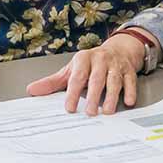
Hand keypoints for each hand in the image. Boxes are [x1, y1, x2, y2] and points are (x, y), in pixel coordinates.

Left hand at [26, 33, 144, 115]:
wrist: (118, 50)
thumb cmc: (90, 64)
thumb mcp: (71, 70)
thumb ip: (52, 82)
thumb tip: (31, 90)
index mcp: (83, 59)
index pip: (76, 77)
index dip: (72, 93)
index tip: (69, 107)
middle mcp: (100, 60)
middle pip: (96, 79)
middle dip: (93, 96)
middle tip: (89, 113)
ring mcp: (116, 65)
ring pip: (114, 81)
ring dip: (111, 96)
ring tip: (107, 111)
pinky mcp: (129, 71)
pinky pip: (130, 81)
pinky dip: (130, 91)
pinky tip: (128, 102)